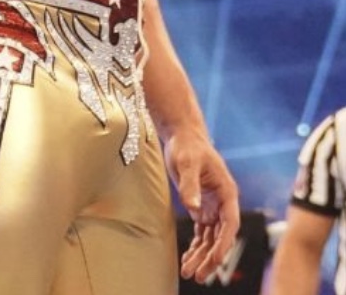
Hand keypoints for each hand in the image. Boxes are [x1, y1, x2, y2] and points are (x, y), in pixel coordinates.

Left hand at [163, 130, 239, 282]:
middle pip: (221, 237)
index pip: (230, 224)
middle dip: (211, 258)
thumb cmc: (188, 146)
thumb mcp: (187, 162)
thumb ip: (190, 185)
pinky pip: (201, 233)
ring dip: (202, 256)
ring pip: (210, 238)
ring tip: (190, 274)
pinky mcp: (201, 208)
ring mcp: (213, 207)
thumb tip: (193, 207)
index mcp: (227, 192)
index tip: (215, 259)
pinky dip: (195, 247)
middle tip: (199, 276)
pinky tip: (188, 261)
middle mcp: (223, 203)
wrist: (182, 137)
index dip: (224, 244)